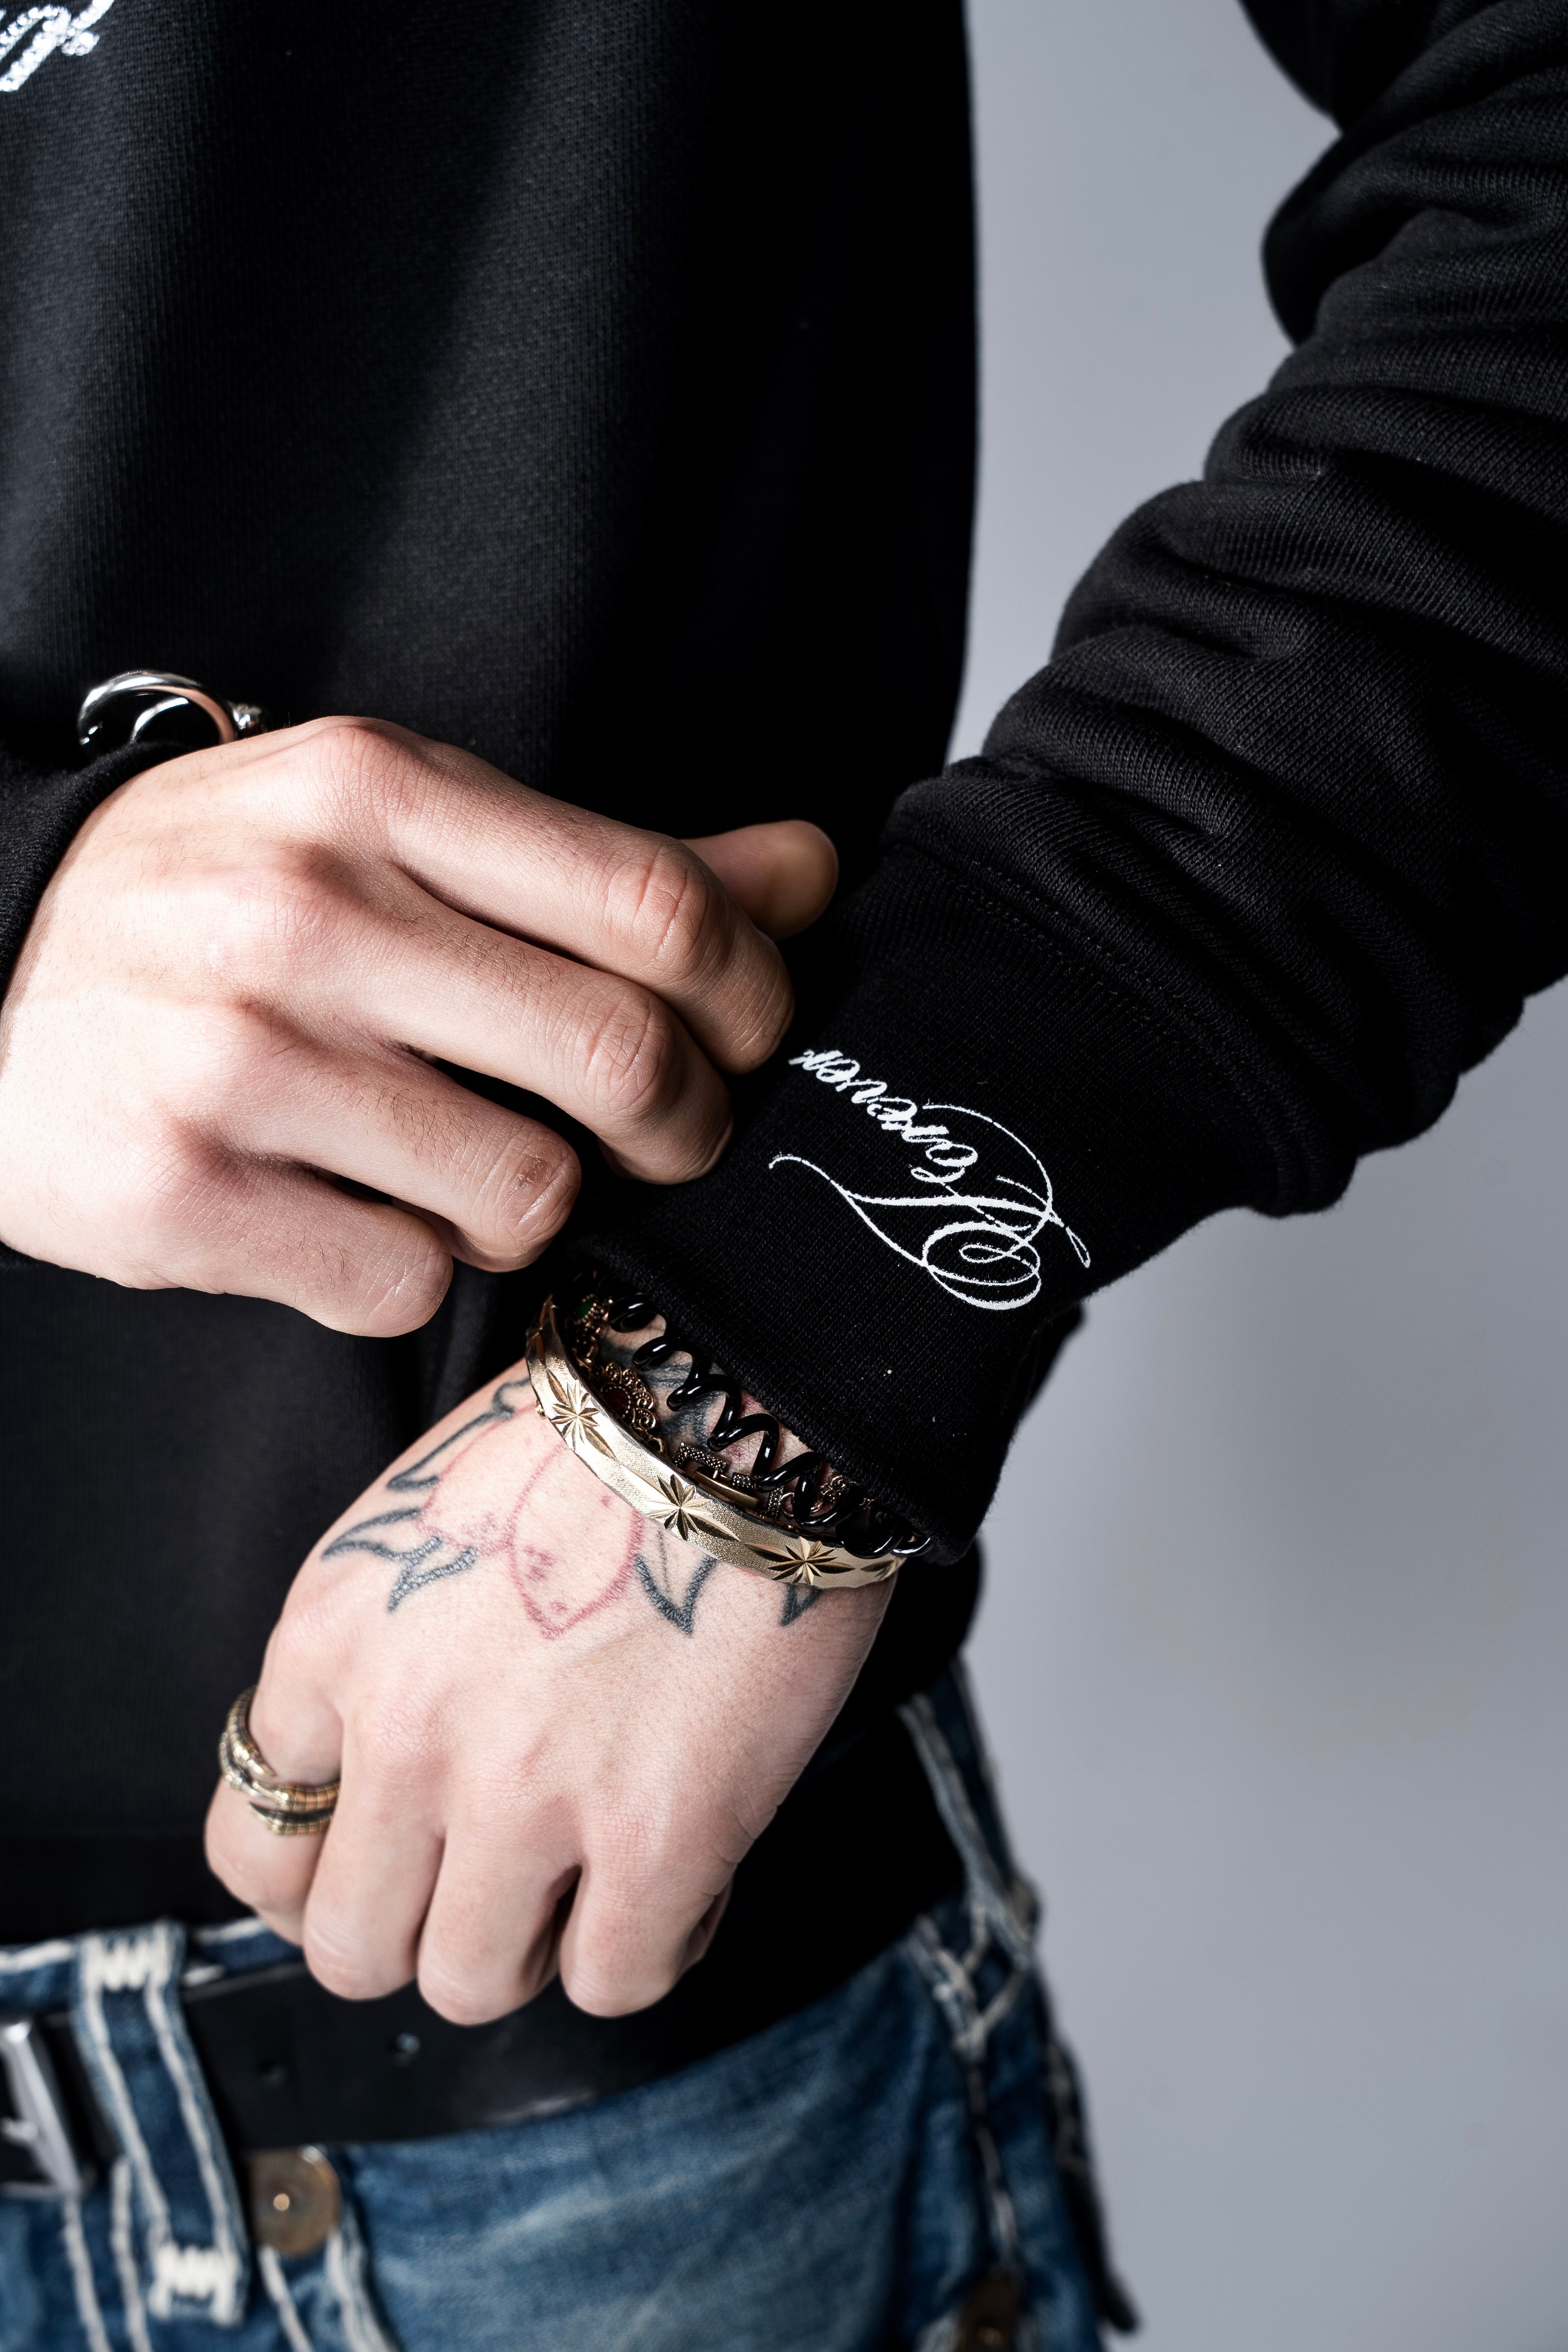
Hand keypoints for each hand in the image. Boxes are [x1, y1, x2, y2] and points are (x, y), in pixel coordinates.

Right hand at [0, 717, 835, 1331]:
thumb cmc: (228, 898)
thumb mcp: (397, 827)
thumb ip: (605, 865)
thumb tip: (811, 870)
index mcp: (380, 794)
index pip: (659, 907)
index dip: (754, 997)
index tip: (748, 1039)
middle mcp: (307, 915)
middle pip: (624, 1057)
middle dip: (688, 1127)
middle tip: (666, 1139)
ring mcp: (237, 1059)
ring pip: (527, 1195)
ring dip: (534, 1207)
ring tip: (471, 1170)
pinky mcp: (180, 1195)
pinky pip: (402, 1285)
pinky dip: (413, 1271)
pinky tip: (359, 1215)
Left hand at [204, 1353, 888, 2019]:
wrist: (735, 1404)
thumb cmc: (593, 1443)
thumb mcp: (413, 1529)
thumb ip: (372, 1659)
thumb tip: (376, 1781)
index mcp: (330, 1643)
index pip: (250, 1843)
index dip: (317, 1876)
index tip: (377, 1863)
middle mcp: (404, 1732)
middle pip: (346, 1948)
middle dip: (416, 1931)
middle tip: (487, 1884)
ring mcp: (525, 1795)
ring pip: (468, 1984)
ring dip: (529, 1945)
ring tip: (589, 1870)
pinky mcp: (658, 1837)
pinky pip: (614, 1982)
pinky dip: (648, 1941)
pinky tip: (682, 1867)